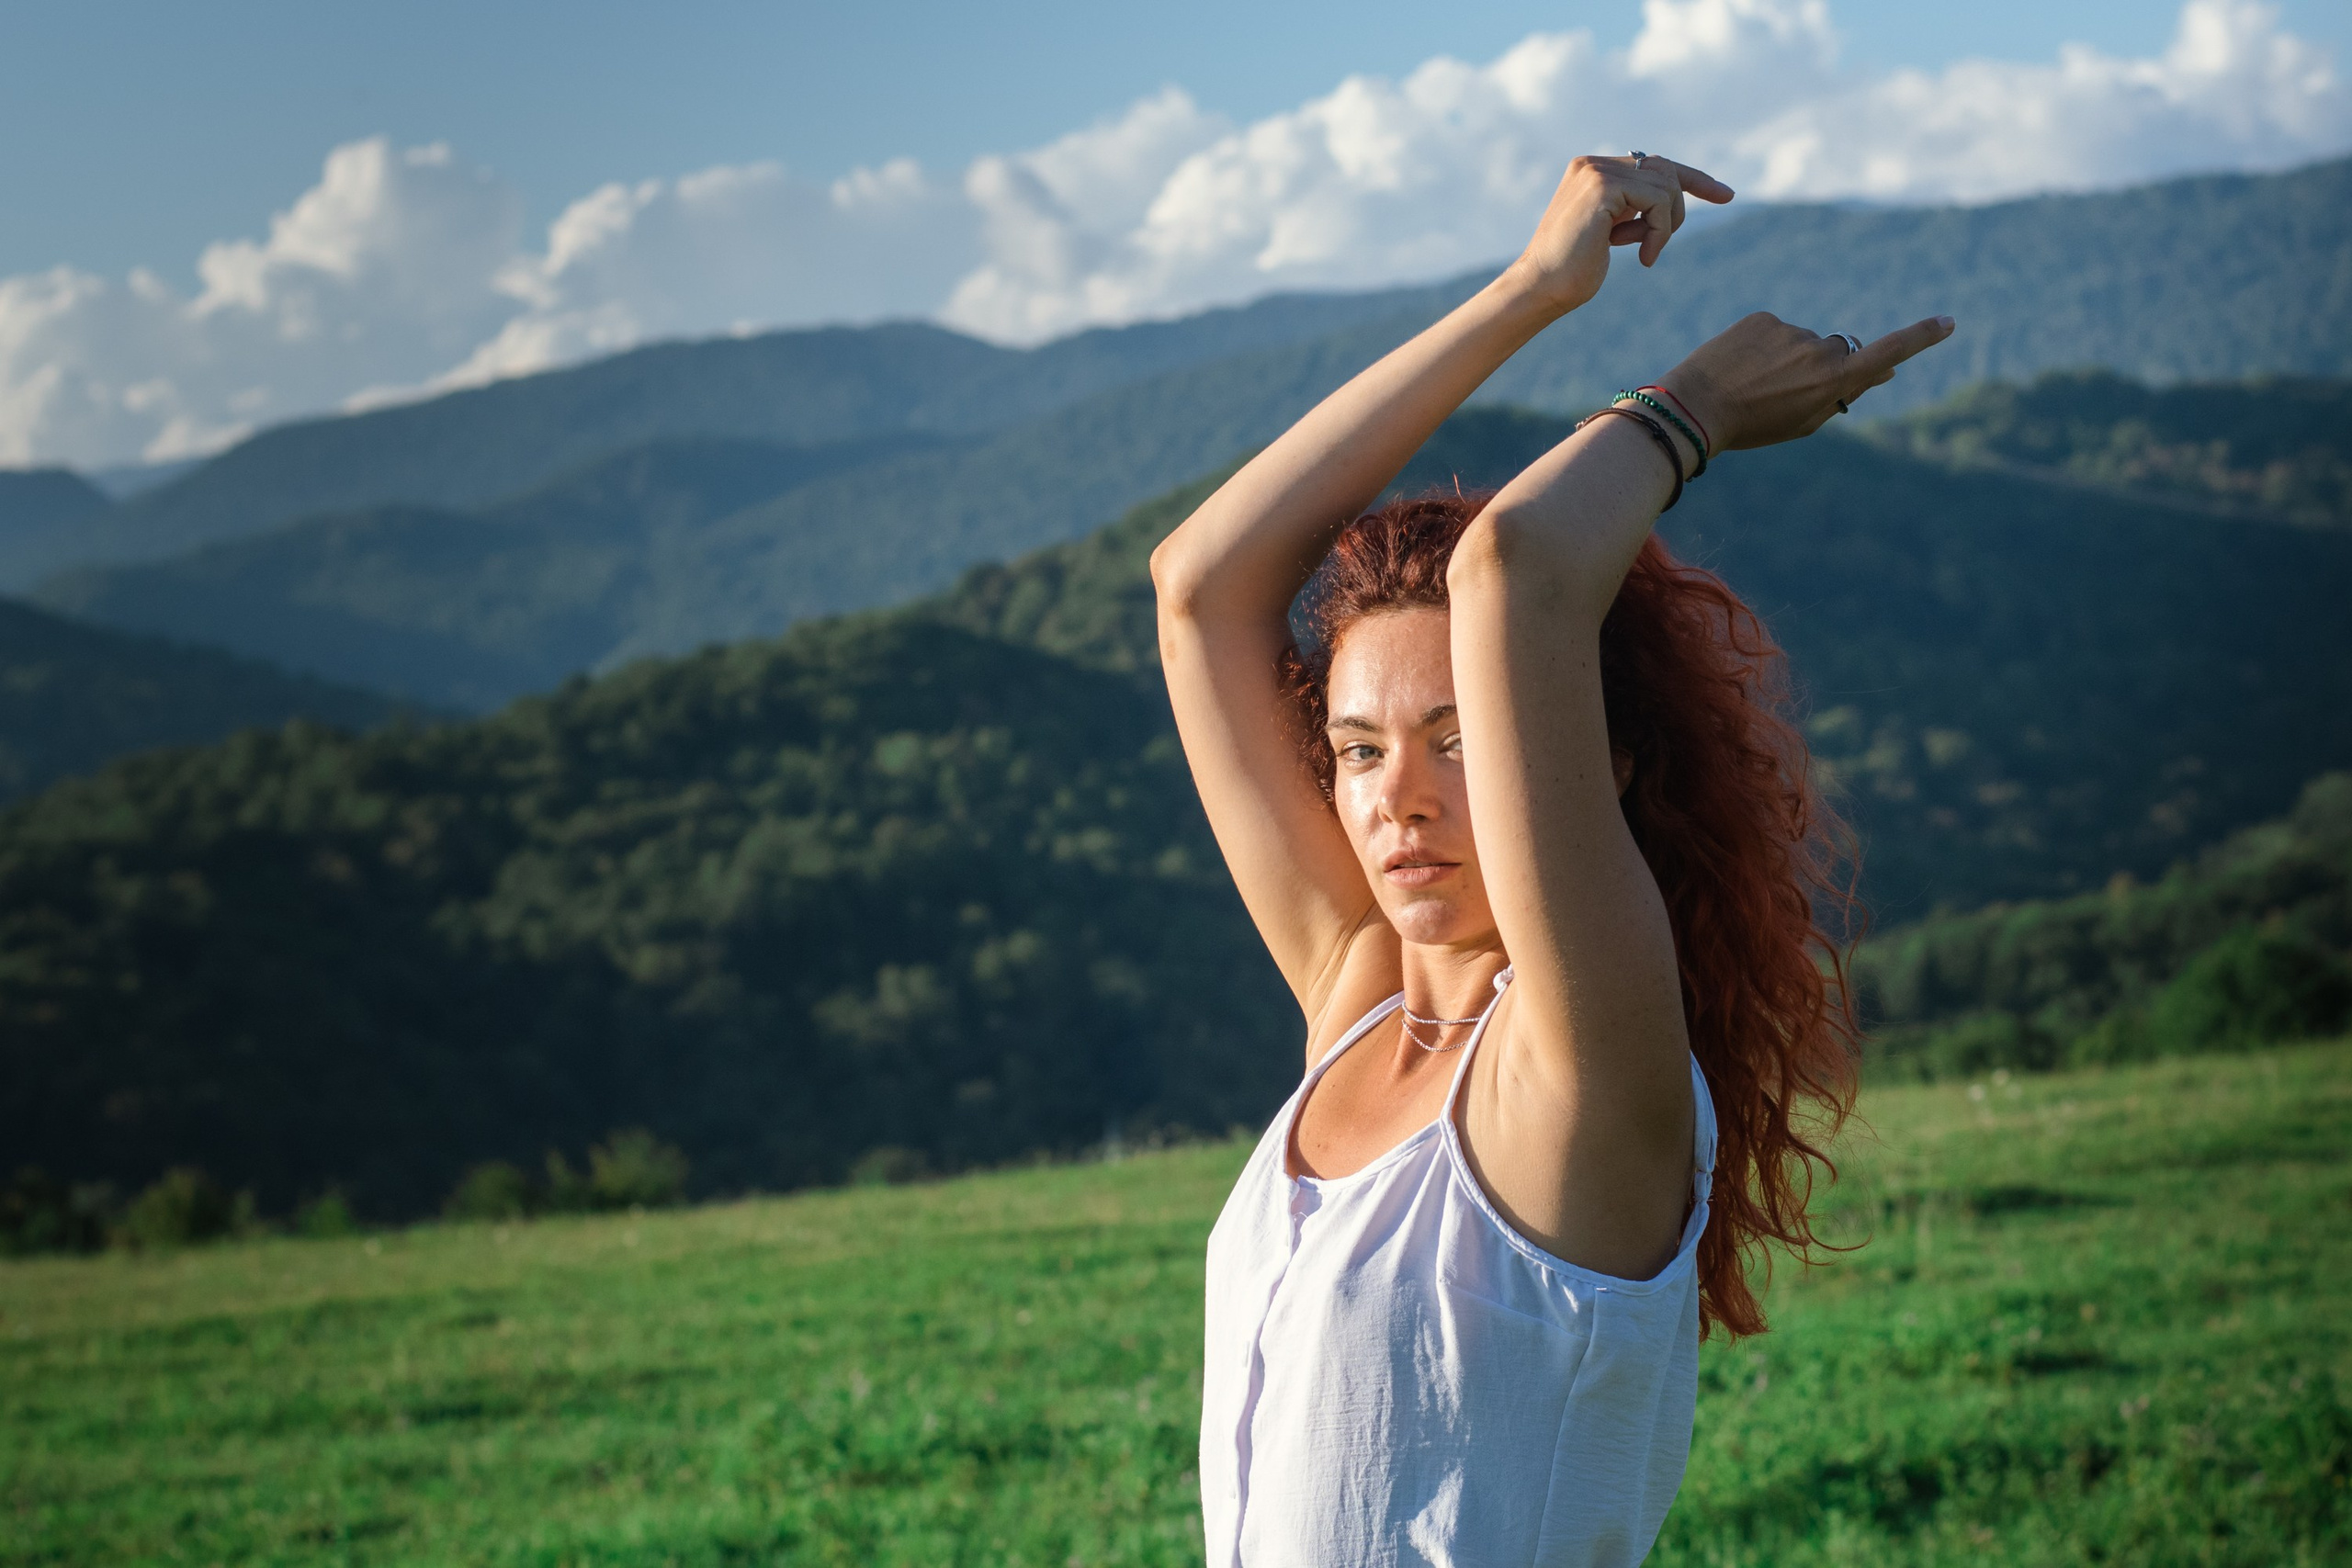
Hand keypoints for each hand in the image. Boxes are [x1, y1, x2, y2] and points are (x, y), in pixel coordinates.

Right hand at [1504, 154, 1734, 317]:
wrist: (1540, 289)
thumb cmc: (1572, 270)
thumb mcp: (1609, 230)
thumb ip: (1632, 208)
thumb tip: (1667, 199)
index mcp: (1592, 170)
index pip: (1654, 165)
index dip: (1694, 179)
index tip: (1726, 196)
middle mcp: (1592, 164)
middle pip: (1666, 171)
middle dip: (1675, 211)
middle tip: (1655, 247)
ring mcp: (1595, 172)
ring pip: (1666, 186)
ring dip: (1665, 226)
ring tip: (1645, 253)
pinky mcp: (1601, 186)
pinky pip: (1658, 199)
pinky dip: (1659, 232)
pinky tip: (1642, 257)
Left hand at [1656, 312, 1956, 452]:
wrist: (1695, 408)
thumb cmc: (1753, 426)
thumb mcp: (1805, 420)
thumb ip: (1845, 392)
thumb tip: (1885, 371)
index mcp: (1834, 382)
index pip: (1888, 354)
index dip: (1920, 338)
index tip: (1948, 322)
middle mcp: (1820, 351)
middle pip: (1838, 351)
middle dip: (1821, 367)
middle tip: (1781, 391)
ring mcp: (1792, 331)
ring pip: (1801, 342)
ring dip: (1785, 358)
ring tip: (1750, 382)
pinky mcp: (1764, 318)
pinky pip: (1774, 331)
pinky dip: (1761, 346)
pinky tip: (1738, 365)